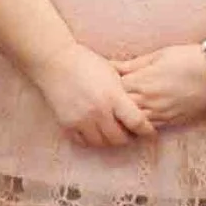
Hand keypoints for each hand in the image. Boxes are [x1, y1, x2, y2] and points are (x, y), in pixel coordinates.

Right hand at [35, 45, 154, 148]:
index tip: (150, 131)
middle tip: (131, 133)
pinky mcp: (67, 124)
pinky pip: (83, 142)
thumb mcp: (113, 73)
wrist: (55, 61)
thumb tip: (142, 104)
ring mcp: (82, 120)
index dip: (147, 130)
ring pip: (102, 143)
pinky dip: (91, 139)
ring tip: (113, 132)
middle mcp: (99, 111)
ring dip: (110, 140)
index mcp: (113, 96)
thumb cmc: (87, 63)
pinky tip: (95, 131)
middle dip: (128, 137)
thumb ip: (126, 91)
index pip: (137, 122)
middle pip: (120, 138)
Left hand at [114, 44, 205, 128]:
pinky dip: (140, 123)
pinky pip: (148, 127)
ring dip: (126, 116)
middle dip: (114, 103)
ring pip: (132, 121)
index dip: (109, 86)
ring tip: (122, 110)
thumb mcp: (157, 55)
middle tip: (109, 98)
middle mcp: (148, 100)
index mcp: (142, 81)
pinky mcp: (170, 121)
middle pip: (120, 108)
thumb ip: (132, 64)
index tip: (107, 83)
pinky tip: (138, 118)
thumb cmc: (187, 59)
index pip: (114, 89)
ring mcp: (159, 113)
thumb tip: (110, 66)